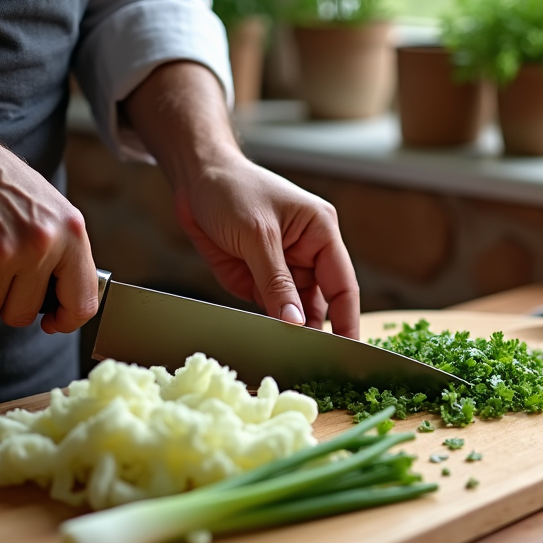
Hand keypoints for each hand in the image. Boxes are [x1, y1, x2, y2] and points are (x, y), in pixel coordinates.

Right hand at [0, 68, 98, 331]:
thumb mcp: (48, 209)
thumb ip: (61, 252)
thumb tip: (65, 303)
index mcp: (72, 232)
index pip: (83, 302)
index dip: (65, 321)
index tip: (51, 321)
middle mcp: (45, 244)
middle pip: (24, 313)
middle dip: (4, 302)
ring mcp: (8, 251)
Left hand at [121, 61, 359, 338]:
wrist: (194, 178)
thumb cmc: (231, 190)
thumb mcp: (257, 235)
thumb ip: (276, 282)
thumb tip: (295, 323)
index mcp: (321, 233)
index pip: (343, 285)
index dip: (348, 320)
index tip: (348, 351)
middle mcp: (309, 253)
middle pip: (321, 304)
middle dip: (316, 332)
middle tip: (310, 364)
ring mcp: (284, 268)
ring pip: (294, 311)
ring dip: (289, 331)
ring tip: (285, 356)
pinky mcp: (259, 278)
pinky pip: (269, 308)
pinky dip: (267, 325)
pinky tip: (265, 339)